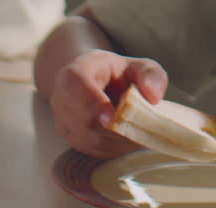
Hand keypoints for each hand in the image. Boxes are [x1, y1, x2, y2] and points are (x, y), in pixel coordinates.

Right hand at [50, 50, 168, 158]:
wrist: (93, 82)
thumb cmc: (118, 73)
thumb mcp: (138, 66)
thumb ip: (150, 75)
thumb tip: (153, 97)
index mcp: (75, 73)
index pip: (77, 88)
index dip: (94, 104)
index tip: (113, 119)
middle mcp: (62, 98)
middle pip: (84, 121)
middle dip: (116, 129)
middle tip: (143, 129)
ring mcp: (63, 121)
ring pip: (90, 140)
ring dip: (118, 141)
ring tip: (140, 133)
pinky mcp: (72, 139)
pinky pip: (93, 150)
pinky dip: (114, 148)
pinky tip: (129, 139)